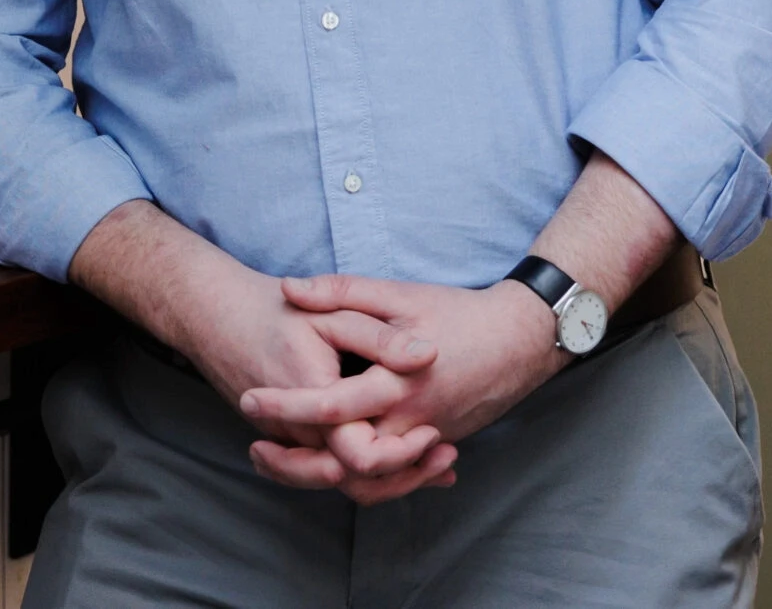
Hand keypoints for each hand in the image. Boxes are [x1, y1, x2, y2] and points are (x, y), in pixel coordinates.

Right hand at [65, 202, 454, 498]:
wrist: (213, 317)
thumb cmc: (273, 311)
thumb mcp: (332, 315)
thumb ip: (380, 337)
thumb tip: (428, 355)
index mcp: (314, 403)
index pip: (361, 456)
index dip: (403, 455)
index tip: (436, 435)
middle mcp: (299, 433)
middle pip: (356, 482)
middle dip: (405, 478)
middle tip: (445, 459)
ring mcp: (290, 442)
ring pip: (343, 482)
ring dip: (389, 481)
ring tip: (432, 467)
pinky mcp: (289, 441)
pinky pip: (327, 469)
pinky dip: (364, 470)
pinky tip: (401, 463)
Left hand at [241, 273, 563, 499]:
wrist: (521, 341)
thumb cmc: (458, 313)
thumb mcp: (398, 294)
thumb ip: (342, 292)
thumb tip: (289, 288)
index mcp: (397, 382)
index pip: (331, 406)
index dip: (285, 405)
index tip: (249, 398)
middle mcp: (410, 421)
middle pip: (345, 464)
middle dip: (297, 463)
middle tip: (258, 447)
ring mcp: (423, 439)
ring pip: (369, 481)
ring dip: (323, 476)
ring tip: (282, 458)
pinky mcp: (431, 445)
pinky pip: (390, 475)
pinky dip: (358, 476)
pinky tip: (327, 460)